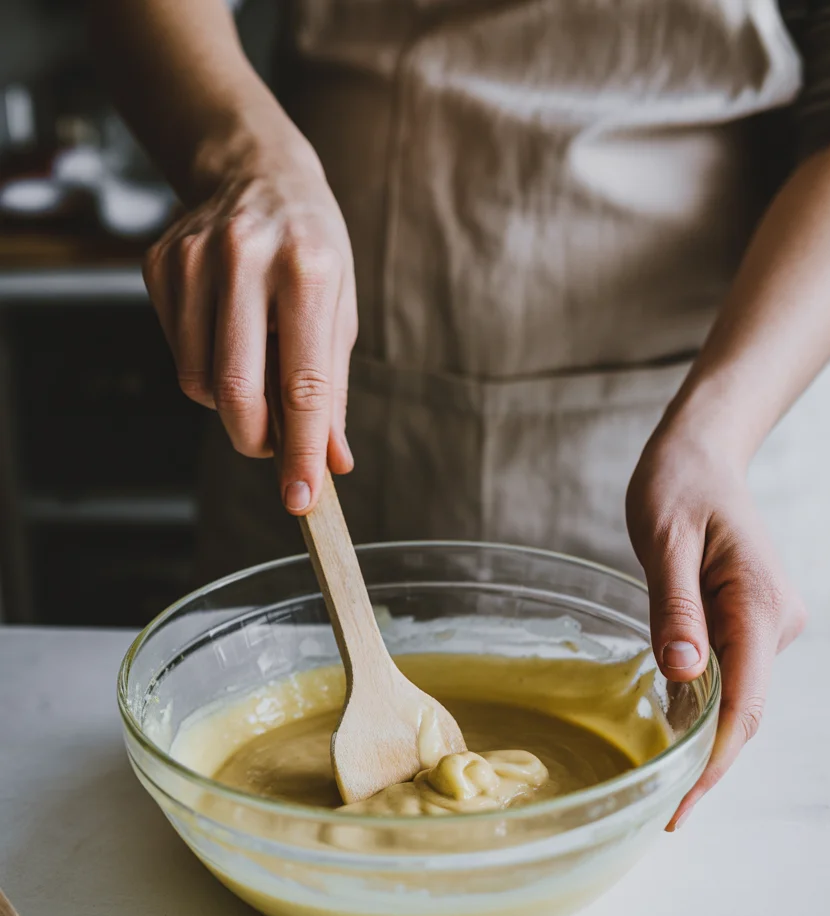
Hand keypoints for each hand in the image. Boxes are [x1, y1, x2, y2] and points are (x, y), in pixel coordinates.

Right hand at [143, 124, 356, 512]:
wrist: (256, 172)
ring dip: (231, 403)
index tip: (302, 500)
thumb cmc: (312, 249)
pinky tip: (226, 335)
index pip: (304, 384)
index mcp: (308, 270)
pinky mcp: (159, 265)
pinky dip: (205, 368)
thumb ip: (332, 389)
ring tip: (256, 368)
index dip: (301, 450)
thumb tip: (330, 462)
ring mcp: (194, 259)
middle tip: (272, 445)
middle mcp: (247, 259)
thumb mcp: (340, 310)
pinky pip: (178, 355)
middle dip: (256, 440)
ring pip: (200, 382)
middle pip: (238, 391)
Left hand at [626, 427, 806, 829]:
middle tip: (662, 811)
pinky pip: (729, 674)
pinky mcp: (752, 620)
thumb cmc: (679, 486)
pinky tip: (671, 731)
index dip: (715, 762)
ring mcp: (769, 622)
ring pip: (738, 696)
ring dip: (703, 737)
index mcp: (761, 605)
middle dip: (708, 764)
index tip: (682, 806)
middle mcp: (777, 621)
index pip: (745, 704)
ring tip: (658, 782)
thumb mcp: (665, 541)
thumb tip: (684, 677)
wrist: (702, 454)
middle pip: (745, 711)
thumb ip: (675, 609)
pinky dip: (702, 706)